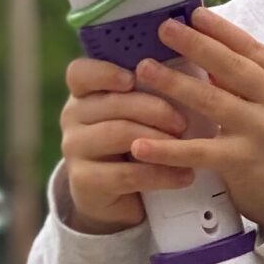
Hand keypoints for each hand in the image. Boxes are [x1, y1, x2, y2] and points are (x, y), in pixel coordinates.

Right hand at [60, 54, 196, 231]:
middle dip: (154, 109)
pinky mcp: (83, 181)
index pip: (81, 72)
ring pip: (118, 134)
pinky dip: (160, 174)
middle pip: (112, 103)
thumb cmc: (140, 141)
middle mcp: (72, 117)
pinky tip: (185, 176)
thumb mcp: (141, 113)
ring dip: (159, 140)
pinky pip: (126, 174)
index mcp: (84, 92)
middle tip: (184, 122)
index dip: (105, 72)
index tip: (133, 77)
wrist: (122, 198)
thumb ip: (153, 89)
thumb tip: (191, 65)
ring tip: (187, 147)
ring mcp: (74, 149)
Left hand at [128, 4, 263, 235]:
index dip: (223, 31)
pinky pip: (199, 152)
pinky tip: (140, 145)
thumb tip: (208, 53)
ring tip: (144, 70)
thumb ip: (251, 81)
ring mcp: (260, 133)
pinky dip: (168, 150)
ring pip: (212, 102)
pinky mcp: (242, 163)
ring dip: (174, 83)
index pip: (252, 50)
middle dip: (195, 45)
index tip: (195, 14)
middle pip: (231, 68)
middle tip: (164, 28)